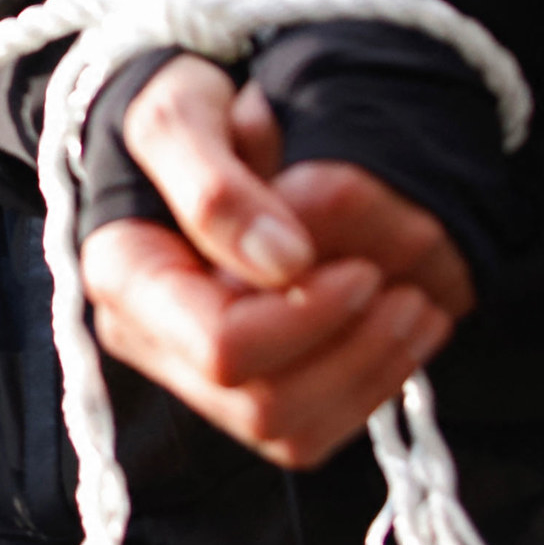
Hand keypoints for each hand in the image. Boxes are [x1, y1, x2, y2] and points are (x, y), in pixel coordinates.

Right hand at [78, 54, 468, 468]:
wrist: (195, 129)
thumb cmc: (183, 113)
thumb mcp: (182, 113)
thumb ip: (216, 186)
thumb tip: (283, 263)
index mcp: (126, 277)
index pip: (221, 345)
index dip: (304, 319)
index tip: (362, 266)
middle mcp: (152, 340)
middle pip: (261, 404)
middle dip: (349, 352)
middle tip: (402, 290)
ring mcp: (196, 373)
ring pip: (291, 431)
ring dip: (370, 375)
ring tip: (417, 309)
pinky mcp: (242, 385)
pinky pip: (311, 429)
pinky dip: (371, 386)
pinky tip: (405, 332)